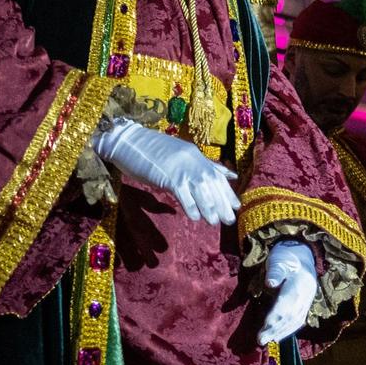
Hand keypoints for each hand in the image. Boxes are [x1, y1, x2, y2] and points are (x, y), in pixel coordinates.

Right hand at [93, 120, 238, 224]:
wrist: (128, 142)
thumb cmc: (151, 151)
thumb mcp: (179, 155)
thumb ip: (200, 164)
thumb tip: (221, 173)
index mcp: (195, 156)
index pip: (217, 175)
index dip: (228, 191)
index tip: (237, 206)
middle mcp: (192, 161)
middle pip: (212, 184)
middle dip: (222, 203)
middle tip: (230, 220)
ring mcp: (181, 168)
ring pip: (201, 190)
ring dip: (209, 208)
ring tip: (215, 222)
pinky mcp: (167, 175)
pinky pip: (183, 193)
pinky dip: (190, 206)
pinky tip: (196, 218)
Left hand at [258, 241, 317, 344]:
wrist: (303, 254)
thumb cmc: (287, 257)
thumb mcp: (279, 259)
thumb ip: (275, 271)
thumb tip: (270, 283)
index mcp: (299, 284)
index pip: (286, 306)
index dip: (274, 320)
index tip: (261, 332)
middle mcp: (306, 294)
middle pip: (291, 316)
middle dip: (276, 330)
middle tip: (260, 341)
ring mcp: (308, 299)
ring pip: (296, 320)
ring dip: (282, 332)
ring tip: (268, 341)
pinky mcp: (307, 303)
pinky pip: (300, 319)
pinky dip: (289, 330)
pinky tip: (278, 336)